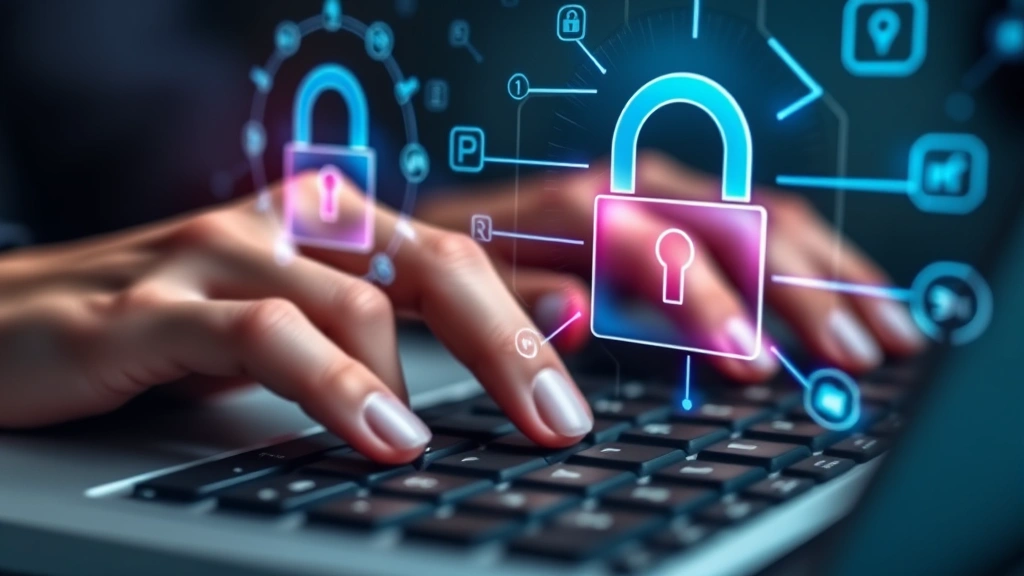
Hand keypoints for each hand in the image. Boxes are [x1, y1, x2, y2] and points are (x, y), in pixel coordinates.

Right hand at [0, 175, 593, 462]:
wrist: (8, 321)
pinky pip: (269, 332)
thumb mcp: (293, 327)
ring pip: (366, 293)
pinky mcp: (156, 302)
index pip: (468, 249)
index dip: (549, 296)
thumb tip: (525, 351)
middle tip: (566, 420)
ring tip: (497, 437)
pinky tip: (383, 434)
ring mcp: (225, 253)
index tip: (606, 361)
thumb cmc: (168, 329)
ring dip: (445, 372)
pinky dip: (337, 384)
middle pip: (440, 262)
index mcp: (336, 226)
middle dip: (518, 342)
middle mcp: (294, 223)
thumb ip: (394, 334)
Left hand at [418, 151, 925, 380]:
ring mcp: (662, 190)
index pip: (663, 246)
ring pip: (765, 216)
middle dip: (802, 291)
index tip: (755, 364)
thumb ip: (517, 303)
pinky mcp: (680, 205)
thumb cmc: (459, 259)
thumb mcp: (463, 286)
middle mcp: (632, 185)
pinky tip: (850, 290)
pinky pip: (761, 218)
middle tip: (855, 355)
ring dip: (829, 275)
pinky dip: (813, 259)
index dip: (712, 305)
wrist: (447, 220)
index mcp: (579, 204)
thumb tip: (574, 313)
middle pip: (736, 225)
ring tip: (884, 332)